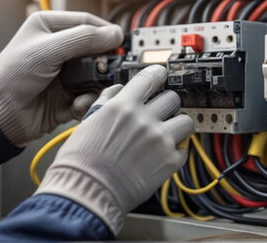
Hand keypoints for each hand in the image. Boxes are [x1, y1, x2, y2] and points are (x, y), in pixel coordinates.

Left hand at [0, 11, 123, 145]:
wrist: (0, 115)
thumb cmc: (12, 77)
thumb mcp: (48, 49)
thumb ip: (84, 39)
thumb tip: (114, 34)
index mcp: (50, 27)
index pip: (87, 22)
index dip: (104, 32)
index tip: (118, 43)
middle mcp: (60, 48)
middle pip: (96, 49)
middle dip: (102, 62)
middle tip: (104, 70)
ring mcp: (66, 72)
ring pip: (97, 73)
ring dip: (96, 84)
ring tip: (88, 91)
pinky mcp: (70, 93)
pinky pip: (91, 94)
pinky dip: (88, 100)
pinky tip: (77, 104)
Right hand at [35, 65, 193, 234]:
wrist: (86, 192)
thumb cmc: (80, 163)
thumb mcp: (87, 122)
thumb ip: (107, 102)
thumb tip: (118, 90)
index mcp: (122, 107)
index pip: (150, 78)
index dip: (158, 74)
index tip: (162, 75)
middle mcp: (144, 120)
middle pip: (173, 98)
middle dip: (167, 104)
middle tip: (160, 113)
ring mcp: (160, 140)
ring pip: (186, 121)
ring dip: (177, 126)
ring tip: (166, 134)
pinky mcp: (170, 161)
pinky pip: (184, 149)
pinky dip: (176, 152)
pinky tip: (161, 156)